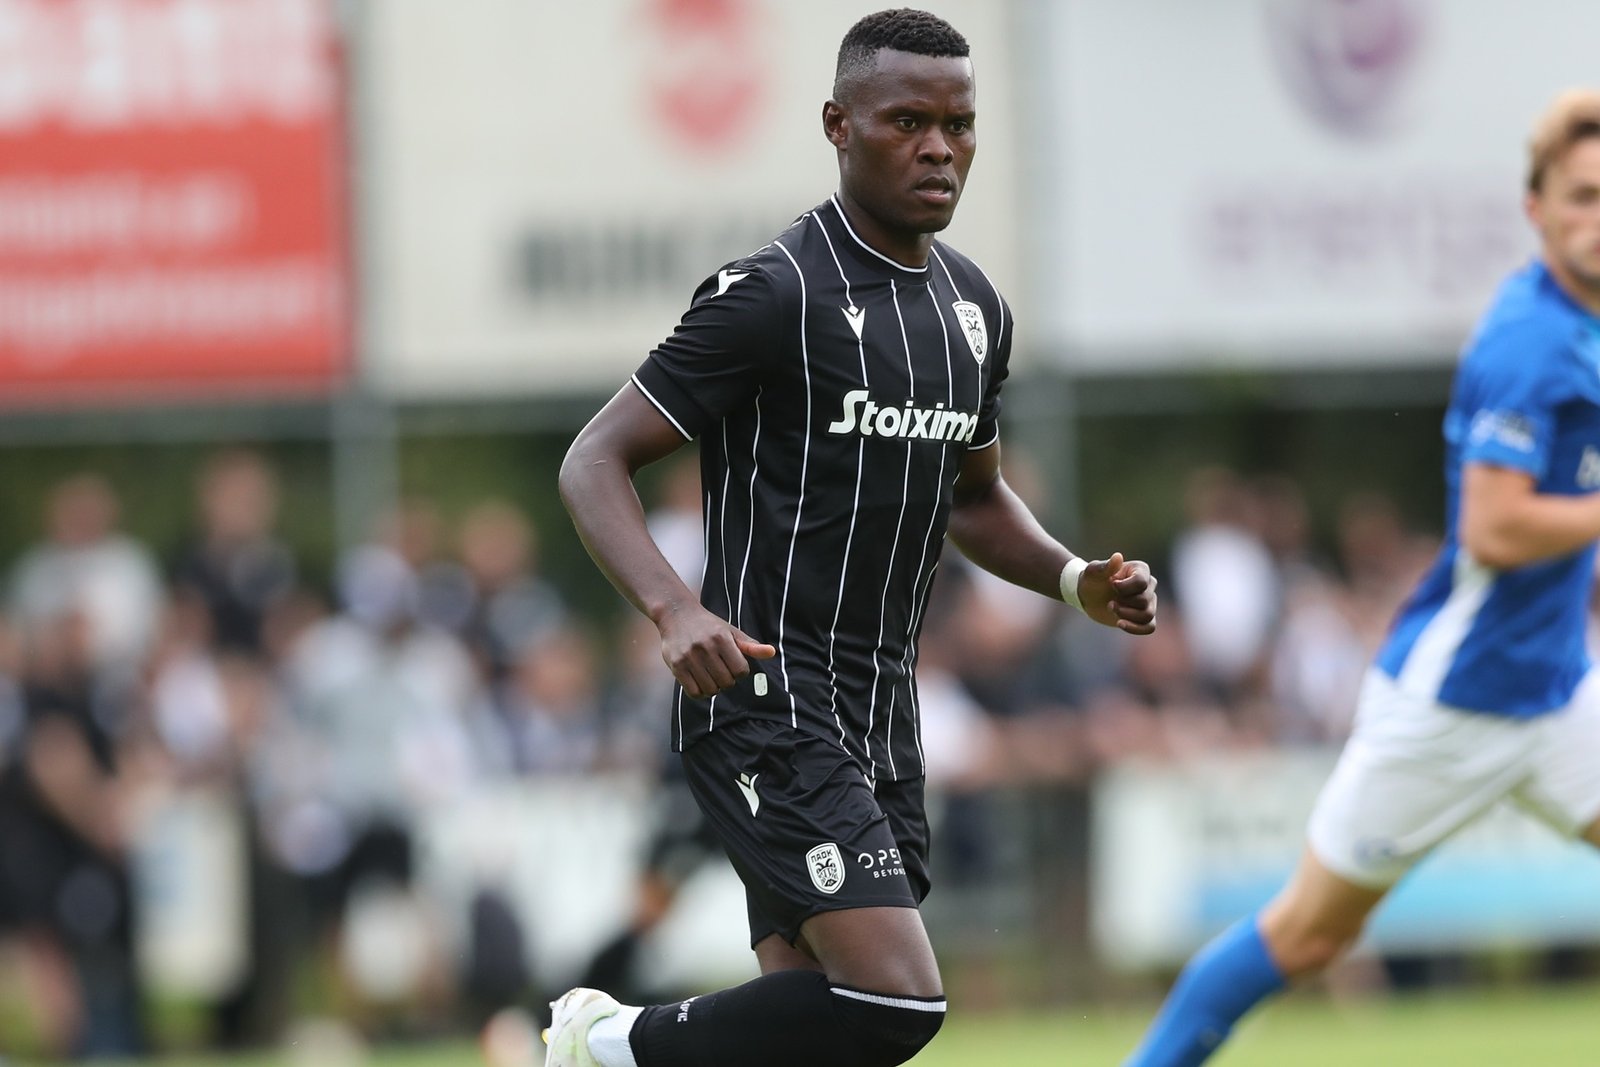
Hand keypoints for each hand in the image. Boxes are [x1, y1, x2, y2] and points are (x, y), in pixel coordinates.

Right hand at [657, 602, 776, 697]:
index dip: (740, 672)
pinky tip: (700, 682)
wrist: (676, 614)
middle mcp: (705, 647)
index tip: (733, 665)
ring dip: (713, 688)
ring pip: (710, 689)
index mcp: (722, 638)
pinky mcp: (676, 665)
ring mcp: (689, 657)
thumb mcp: (731, 632)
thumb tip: (772, 652)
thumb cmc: (708, 626)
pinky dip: (700, 692)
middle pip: (726, 682)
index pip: (741, 671)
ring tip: (710, 677)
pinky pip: (693, 692)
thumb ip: (750, 646)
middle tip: (720, 671)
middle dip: (727, 681)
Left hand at [1077, 552, 1156, 634]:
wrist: (1089, 596)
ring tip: (1112, 610)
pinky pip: (1149, 627)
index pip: (1141, 582)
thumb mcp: (1093, 572)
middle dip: (1123, 604)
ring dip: (1127, 616)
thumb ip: (1104, 566)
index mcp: (1140, 569)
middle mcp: (1149, 585)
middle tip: (1109, 602)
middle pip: (1144, 600)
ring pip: (1147, 615)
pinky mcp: (1144, 617)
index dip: (1124, 588)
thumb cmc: (1091, 580)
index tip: (1111, 585)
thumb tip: (1118, 557)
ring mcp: (1149, 601)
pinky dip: (1135, 628)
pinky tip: (1119, 624)